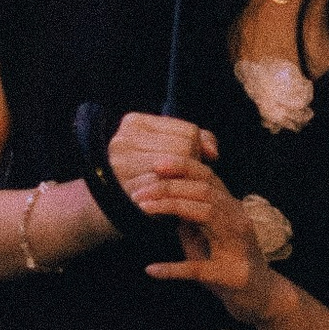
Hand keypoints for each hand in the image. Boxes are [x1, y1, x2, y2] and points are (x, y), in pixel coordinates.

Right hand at [101, 109, 218, 218]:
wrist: (115, 207)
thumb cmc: (149, 173)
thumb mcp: (168, 148)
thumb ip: (198, 140)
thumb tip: (213, 153)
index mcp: (134, 122)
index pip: (189, 132)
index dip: (197, 150)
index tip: (188, 162)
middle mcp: (124, 139)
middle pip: (186, 148)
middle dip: (191, 165)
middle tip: (182, 178)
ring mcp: (122, 164)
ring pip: (178, 168)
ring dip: (183, 180)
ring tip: (174, 187)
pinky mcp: (126, 187)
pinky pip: (166, 188)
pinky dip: (173, 195)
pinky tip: (167, 199)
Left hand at [111, 114, 276, 321]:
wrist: (260, 298)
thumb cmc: (228, 264)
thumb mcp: (206, 237)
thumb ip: (189, 219)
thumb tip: (163, 201)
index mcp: (231, 209)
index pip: (209, 178)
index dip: (183, 167)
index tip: (155, 165)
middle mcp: (238, 221)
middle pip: (204, 192)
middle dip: (169, 187)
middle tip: (138, 192)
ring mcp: (238, 246)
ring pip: (206, 215)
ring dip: (171, 207)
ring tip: (143, 209)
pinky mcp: (230, 275)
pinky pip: (198, 269)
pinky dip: (173, 268)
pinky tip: (152, 269)